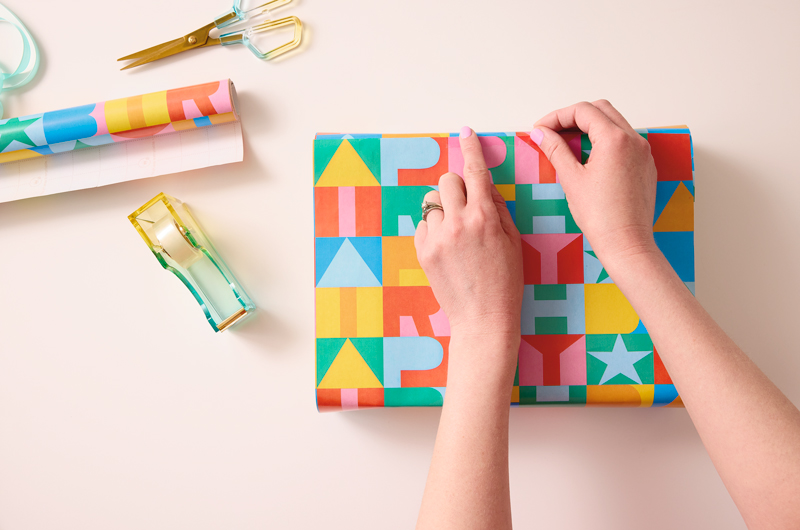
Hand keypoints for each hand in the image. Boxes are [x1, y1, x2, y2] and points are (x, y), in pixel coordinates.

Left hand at [414, 127, 522, 369]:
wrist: (483, 319)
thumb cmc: (506, 282)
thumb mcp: (513, 241)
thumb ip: (497, 208)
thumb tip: (483, 186)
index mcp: (484, 217)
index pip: (475, 171)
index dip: (471, 147)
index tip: (466, 132)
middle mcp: (457, 223)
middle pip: (446, 181)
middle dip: (456, 187)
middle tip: (466, 205)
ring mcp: (437, 238)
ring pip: (432, 204)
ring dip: (444, 211)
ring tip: (458, 235)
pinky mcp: (423, 253)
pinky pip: (423, 226)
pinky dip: (434, 230)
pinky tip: (448, 249)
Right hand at [532, 100, 658, 269]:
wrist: (627, 243)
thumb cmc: (601, 217)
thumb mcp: (571, 179)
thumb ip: (555, 150)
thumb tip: (541, 133)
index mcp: (615, 140)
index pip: (583, 111)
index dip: (557, 116)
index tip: (541, 129)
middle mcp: (634, 140)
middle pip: (601, 110)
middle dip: (574, 117)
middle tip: (552, 132)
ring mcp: (643, 152)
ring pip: (614, 123)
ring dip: (590, 127)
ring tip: (567, 144)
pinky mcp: (645, 165)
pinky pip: (624, 141)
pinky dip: (604, 140)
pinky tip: (588, 157)